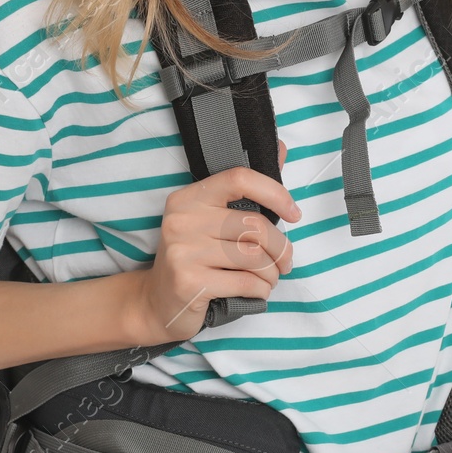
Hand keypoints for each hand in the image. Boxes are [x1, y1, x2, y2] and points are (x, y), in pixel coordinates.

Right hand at [132, 139, 298, 344]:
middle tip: (285, 262)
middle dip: (281, 248)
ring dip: (272, 273)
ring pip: (254, 257)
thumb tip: (281, 149)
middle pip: (254, 225)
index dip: (275, 193)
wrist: (157, 303)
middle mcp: (183, 220)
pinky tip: (257, 291)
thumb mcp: (212, 220)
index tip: (294, 214)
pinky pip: (246, 282)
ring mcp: (183, 252)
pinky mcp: (189, 283)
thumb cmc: (195, 257)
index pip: (239, 178)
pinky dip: (262, 290)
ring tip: (270, 278)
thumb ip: (247, 189)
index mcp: (189, 197)